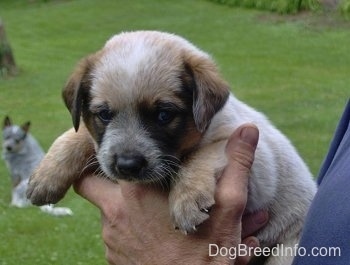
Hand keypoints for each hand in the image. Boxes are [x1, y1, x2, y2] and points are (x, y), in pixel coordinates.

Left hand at [74, 124, 267, 263]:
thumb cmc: (207, 255)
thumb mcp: (229, 207)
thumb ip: (236, 164)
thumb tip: (248, 130)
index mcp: (139, 190)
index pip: (107, 158)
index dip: (118, 154)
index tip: (129, 153)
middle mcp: (115, 211)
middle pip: (92, 183)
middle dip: (108, 178)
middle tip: (133, 180)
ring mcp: (111, 239)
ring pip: (106, 211)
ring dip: (125, 207)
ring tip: (153, 213)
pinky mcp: (114, 259)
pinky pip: (114, 236)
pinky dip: (129, 231)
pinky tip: (153, 236)